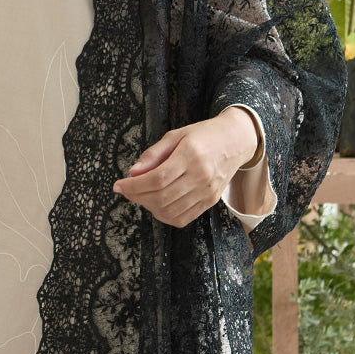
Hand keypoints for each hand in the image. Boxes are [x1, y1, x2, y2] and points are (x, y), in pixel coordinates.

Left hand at [112, 107, 259, 227]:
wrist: (235, 141)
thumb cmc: (203, 135)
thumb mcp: (175, 135)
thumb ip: (153, 154)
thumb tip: (133, 172)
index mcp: (191, 155)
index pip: (157, 179)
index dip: (134, 185)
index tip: (118, 185)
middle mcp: (201, 176)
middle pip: (161, 197)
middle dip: (137, 197)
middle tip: (126, 190)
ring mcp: (207, 192)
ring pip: (170, 211)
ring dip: (148, 207)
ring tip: (139, 196)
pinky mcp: (210, 202)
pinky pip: (182, 218)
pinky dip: (164, 216)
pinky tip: (155, 205)